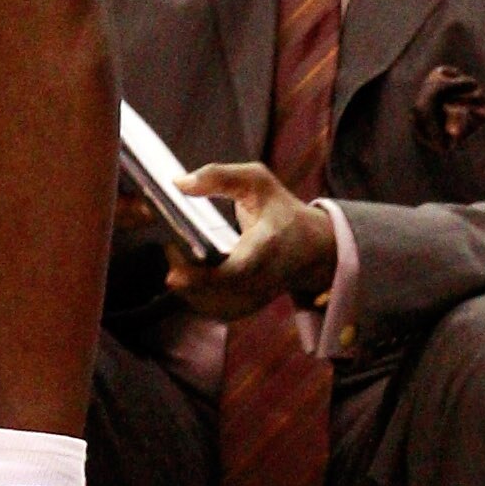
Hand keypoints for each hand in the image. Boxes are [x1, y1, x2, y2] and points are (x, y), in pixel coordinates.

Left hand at [167, 161, 337, 319]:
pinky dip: (196, 294)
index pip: (235, 272)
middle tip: (170, 249)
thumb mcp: (257, 181)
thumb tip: (178, 184)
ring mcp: (254, 298)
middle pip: (215, 293)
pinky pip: (214, 308)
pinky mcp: (247, 307)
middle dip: (185, 277)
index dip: (202, 277)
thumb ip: (219, 176)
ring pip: (210, 306)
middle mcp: (262, 279)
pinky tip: (187, 272)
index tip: (174, 273)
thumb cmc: (281, 211)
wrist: (314, 249)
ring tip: (177, 256)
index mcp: (266, 247)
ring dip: (187, 287)